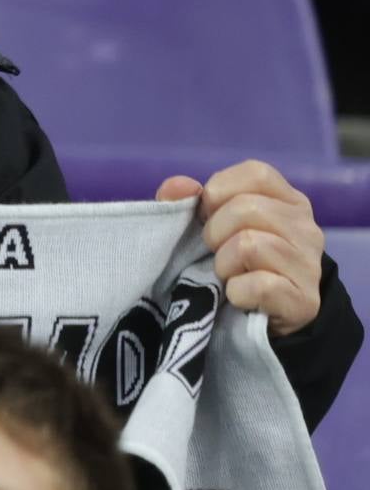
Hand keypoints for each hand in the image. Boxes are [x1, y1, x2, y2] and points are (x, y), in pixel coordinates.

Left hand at [159, 160, 324, 334]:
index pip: (256, 173)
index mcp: (288, 201)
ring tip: (229, 273)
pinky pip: (257, 285)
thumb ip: (187, 201)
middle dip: (215, 232)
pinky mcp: (304, 300)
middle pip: (247, 208)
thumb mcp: (209, 225)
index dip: (219, 191)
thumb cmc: (233, 260)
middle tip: (216, 251)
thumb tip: (179, 186)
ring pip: (249, 245)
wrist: (262, 316)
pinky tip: (240, 296)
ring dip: (223, 264)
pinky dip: (236, 292)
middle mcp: (306, 227)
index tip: (208, 214)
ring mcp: (309, 264)